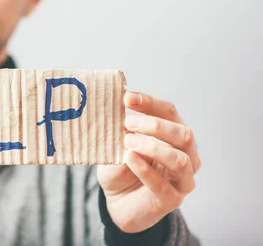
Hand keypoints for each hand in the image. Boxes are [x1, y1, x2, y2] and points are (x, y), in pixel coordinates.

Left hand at [97, 91, 200, 232]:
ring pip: (180, 159)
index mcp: (173, 135)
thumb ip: (120, 131)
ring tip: (128, 142)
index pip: (170, 112)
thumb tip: (114, 111)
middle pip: (183, 133)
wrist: (117, 202)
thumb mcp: (117, 144)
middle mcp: (185, 155)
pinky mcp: (172, 200)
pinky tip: (129, 158)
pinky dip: (145, 170)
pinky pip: (163, 185)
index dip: (150, 103)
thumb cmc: (121, 168)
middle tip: (127, 123)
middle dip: (155, 125)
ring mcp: (182, 179)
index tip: (127, 98)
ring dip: (153, 147)